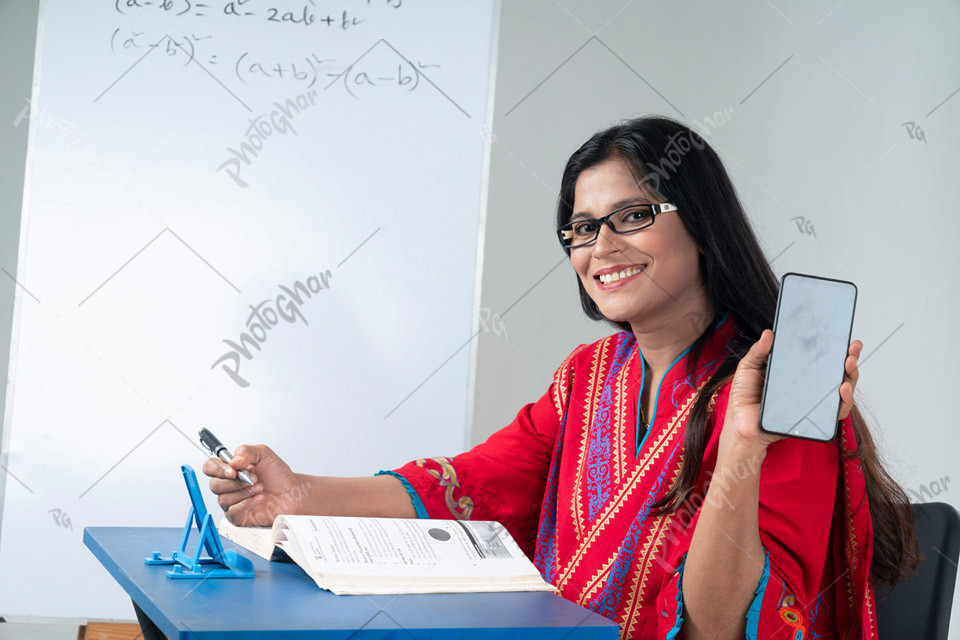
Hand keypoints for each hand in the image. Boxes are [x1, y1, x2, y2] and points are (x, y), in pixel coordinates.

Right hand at [202, 444, 305, 526]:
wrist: (292, 492)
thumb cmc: (277, 475)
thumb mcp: (264, 454)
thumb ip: (247, 451)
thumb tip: (233, 462)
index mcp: (230, 469)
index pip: (210, 467)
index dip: (217, 469)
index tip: (233, 471)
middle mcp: (228, 486)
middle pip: (214, 485)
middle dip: (235, 482)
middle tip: (253, 478)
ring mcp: (231, 502)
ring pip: (223, 499)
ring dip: (244, 492)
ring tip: (260, 487)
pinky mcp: (238, 517)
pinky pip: (232, 512)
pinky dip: (246, 504)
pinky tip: (259, 498)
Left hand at [722, 330, 863, 457]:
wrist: (740, 425)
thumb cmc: (744, 398)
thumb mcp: (748, 368)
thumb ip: (758, 351)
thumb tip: (769, 333)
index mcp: (796, 371)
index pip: (821, 357)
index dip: (835, 347)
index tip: (844, 337)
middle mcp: (809, 385)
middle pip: (837, 371)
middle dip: (850, 357)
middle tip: (852, 348)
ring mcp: (814, 402)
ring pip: (843, 389)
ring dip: (851, 376)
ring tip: (848, 364)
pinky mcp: (815, 417)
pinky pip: (836, 411)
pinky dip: (845, 400)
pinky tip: (842, 389)